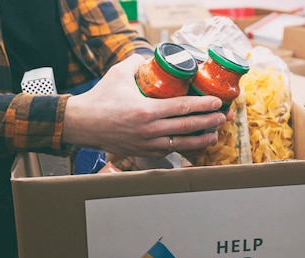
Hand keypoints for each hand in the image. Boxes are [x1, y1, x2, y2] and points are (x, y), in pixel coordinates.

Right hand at [63, 54, 227, 157]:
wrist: (82, 124)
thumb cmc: (99, 99)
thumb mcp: (119, 73)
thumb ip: (138, 62)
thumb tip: (152, 58)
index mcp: (146, 110)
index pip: (183, 107)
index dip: (203, 105)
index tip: (217, 102)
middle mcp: (149, 129)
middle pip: (187, 127)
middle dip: (208, 122)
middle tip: (222, 117)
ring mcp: (146, 144)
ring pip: (180, 143)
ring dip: (200, 140)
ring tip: (214, 135)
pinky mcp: (142, 152)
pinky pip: (167, 150)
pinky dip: (181, 147)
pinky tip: (190, 143)